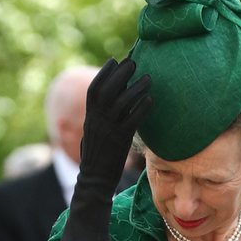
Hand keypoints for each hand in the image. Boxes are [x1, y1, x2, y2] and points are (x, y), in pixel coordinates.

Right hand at [78, 57, 152, 194]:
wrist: (94, 180)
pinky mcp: (120, 141)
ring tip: (148, 78)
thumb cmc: (96, 157)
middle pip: (108, 90)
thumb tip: (110, 100)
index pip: (94, 89)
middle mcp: (97, 121)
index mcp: (89, 117)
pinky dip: (141, 108)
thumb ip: (99, 116)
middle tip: (133, 62)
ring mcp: (108, 130)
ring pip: (122, 103)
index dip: (104, 73)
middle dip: (120, 74)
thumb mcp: (92, 133)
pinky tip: (150, 100)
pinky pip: (132, 120)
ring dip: (136, 88)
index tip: (115, 61)